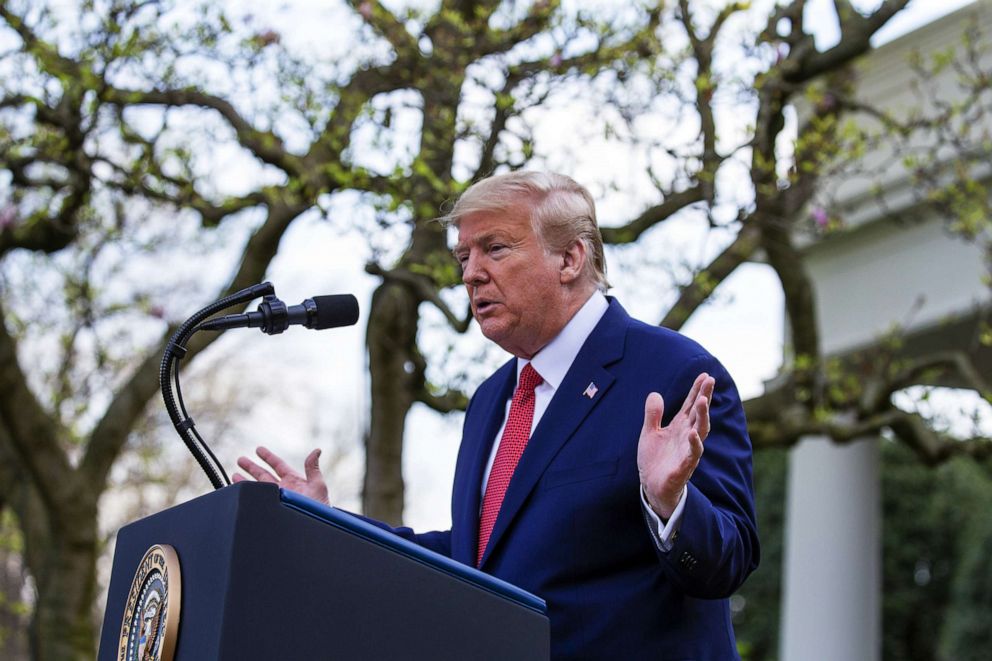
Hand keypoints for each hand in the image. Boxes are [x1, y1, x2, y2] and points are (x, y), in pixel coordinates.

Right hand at [233, 446, 329, 505]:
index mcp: (293, 480)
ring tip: (234, 476)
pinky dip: (248, 497)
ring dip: (245, 481)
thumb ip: (313, 468)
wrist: (314, 529)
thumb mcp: (318, 485)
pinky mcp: (271, 510)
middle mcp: (283, 489)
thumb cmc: (320, 507)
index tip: (258, 449)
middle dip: (251, 467)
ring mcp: (276, 499)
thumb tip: (317, 450)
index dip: (268, 457)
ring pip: (257, 488)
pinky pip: (257, 502)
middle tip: (240, 459)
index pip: (278, 465)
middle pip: (263, 475)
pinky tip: (239, 493)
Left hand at [637, 373, 714, 518]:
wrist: (652, 486)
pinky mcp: (684, 466)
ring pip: (700, 431)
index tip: (705, 375)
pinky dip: (694, 444)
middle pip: (700, 413)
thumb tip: (655, 393)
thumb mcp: (649, 433)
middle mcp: (687, 436)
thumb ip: (653, 414)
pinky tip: (693, 433)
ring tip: (702, 401)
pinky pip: (693, 454)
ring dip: (702, 416)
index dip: (697, 390)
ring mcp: (688, 450)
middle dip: (705, 397)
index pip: (691, 405)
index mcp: (680, 426)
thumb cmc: (654, 459)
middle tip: (710, 380)